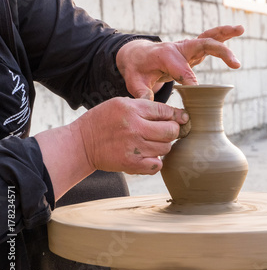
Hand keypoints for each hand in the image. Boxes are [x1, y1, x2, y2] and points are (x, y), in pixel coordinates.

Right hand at [73, 97, 188, 173]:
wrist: (81, 144)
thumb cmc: (102, 121)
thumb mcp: (119, 104)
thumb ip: (144, 106)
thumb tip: (173, 112)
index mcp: (132, 109)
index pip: (165, 111)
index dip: (177, 115)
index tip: (182, 118)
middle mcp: (134, 127)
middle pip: (171, 131)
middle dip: (173, 131)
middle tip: (166, 132)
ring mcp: (134, 147)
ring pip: (166, 148)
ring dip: (164, 146)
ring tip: (152, 143)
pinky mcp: (131, 163)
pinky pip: (157, 165)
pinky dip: (156, 161)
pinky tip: (148, 156)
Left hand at [116, 25, 244, 99]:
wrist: (137, 55)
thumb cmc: (137, 69)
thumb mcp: (134, 82)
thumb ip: (141, 93)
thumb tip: (149, 104)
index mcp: (165, 55)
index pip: (182, 69)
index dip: (190, 81)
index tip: (197, 90)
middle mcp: (179, 48)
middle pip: (202, 46)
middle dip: (220, 53)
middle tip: (235, 63)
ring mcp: (188, 48)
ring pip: (209, 37)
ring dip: (225, 33)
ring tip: (241, 29)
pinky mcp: (194, 50)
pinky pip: (211, 41)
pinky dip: (224, 36)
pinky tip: (239, 31)